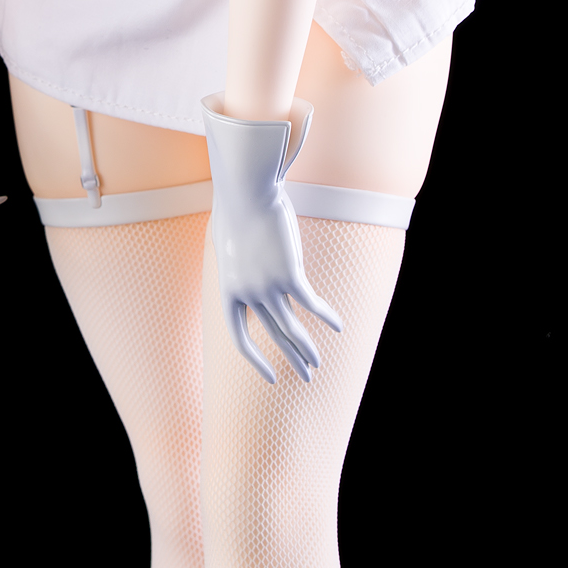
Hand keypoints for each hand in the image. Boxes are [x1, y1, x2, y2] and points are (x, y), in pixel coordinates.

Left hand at [200, 96, 343, 383]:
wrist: (245, 190)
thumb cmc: (236, 209)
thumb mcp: (231, 244)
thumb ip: (242, 267)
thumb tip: (254, 274)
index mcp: (228, 289)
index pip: (239, 336)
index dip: (255, 359)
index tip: (270, 376)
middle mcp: (247, 294)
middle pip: (272, 335)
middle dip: (291, 358)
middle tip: (307, 376)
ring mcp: (267, 286)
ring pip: (292, 327)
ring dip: (307, 348)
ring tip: (319, 364)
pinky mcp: (289, 274)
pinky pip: (311, 303)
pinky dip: (326, 316)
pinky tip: (338, 325)